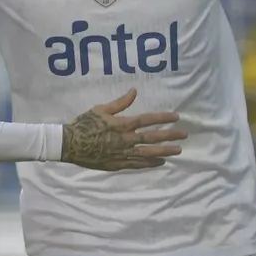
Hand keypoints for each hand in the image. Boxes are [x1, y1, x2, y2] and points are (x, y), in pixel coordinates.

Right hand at [61, 88, 186, 170]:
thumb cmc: (85, 124)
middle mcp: (125, 140)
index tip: (176, 117)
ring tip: (178, 151)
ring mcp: (122, 153)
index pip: (147, 120)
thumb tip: (134, 91)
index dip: (162, 118)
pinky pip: (137, 164)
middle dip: (169, 136)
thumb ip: (120, 102)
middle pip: (152, 137)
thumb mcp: (101, 109)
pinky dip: (150, 164)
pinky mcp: (118, 164)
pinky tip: (160, 162)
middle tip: (184, 135)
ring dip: (164, 151)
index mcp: (122, 124)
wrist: (70, 144)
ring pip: (148, 153)